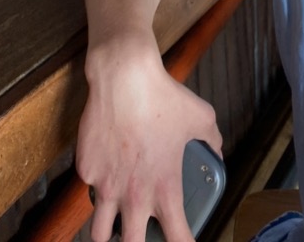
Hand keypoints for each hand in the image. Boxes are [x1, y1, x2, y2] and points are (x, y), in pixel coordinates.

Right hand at [77, 35, 221, 241]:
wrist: (124, 77)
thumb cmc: (164, 97)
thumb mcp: (201, 116)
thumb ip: (211, 139)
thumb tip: (217, 148)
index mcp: (165, 189)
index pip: (178, 239)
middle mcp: (134, 195)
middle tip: (143, 236)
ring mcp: (106, 186)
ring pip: (99, 234)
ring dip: (108, 233)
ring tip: (115, 227)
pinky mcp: (86, 170)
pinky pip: (90, 187)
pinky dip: (98, 186)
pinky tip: (105, 171)